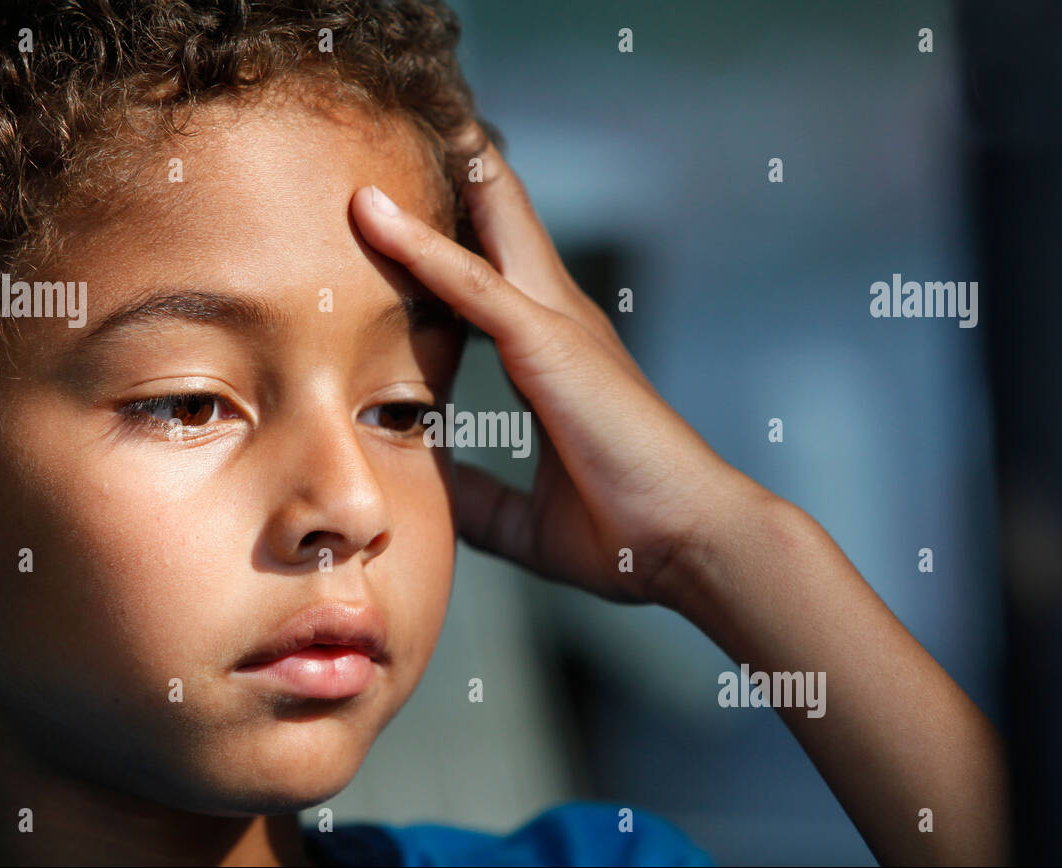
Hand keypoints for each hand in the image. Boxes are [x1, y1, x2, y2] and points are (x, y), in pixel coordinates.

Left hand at [350, 125, 764, 605]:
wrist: (689, 547)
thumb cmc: (625, 536)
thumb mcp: (524, 518)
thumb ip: (479, 497)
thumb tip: (430, 490)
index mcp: (555, 360)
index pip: (491, 282)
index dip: (450, 243)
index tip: (402, 216)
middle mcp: (560, 326)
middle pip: (500, 230)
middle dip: (462, 178)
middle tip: (425, 126)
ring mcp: (559, 328)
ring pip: (487, 230)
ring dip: (443, 178)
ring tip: (401, 125)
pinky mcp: (551, 344)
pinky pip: (471, 283)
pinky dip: (419, 246)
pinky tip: (372, 213)